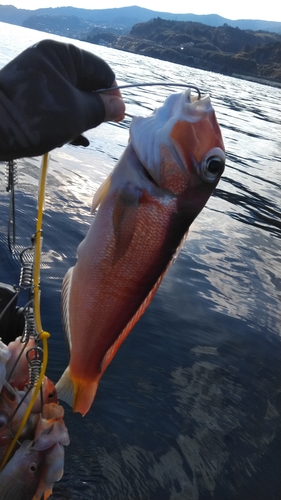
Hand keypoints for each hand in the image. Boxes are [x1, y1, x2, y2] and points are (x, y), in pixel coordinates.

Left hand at [0, 40, 124, 160]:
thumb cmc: (37, 117)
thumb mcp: (77, 113)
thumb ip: (101, 109)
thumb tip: (119, 107)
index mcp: (62, 54)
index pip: (100, 70)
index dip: (113, 94)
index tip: (117, 116)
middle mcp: (49, 61)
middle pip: (85, 84)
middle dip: (94, 108)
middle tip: (98, 127)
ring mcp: (37, 79)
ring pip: (71, 97)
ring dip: (80, 118)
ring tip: (81, 136)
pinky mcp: (29, 97)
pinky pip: (55, 105)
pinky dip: (65, 120)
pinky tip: (72, 138)